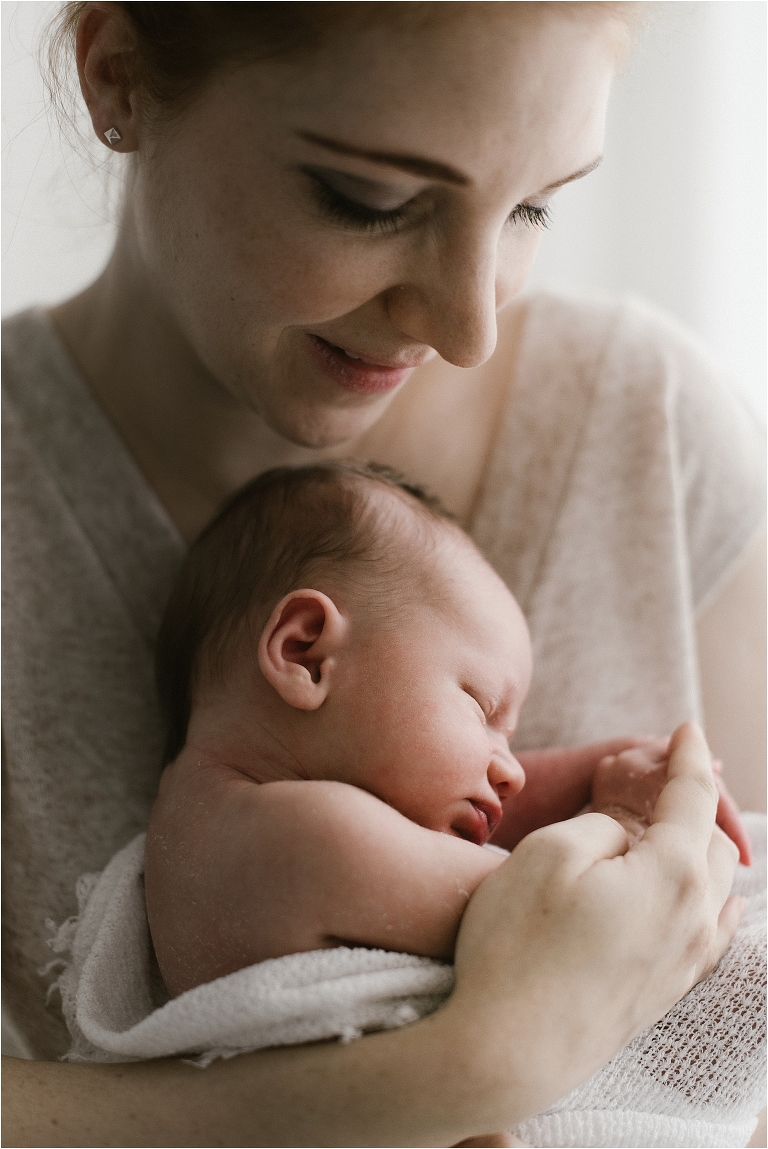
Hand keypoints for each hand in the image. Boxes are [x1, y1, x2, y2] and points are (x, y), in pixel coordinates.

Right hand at [451, 723, 742, 1119]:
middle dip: (696, 805)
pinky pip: (710, 934)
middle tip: (668, 779)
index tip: (687, 728)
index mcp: (673, 874)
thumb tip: (624, 838)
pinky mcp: (663, 995)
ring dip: (702, 853)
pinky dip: (708, 901)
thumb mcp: (550, 853)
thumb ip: (602, 828)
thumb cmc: (517, 943)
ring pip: (718, 891)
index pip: (693, 799)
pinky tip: (700, 901)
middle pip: (715, 845)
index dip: (689, 757)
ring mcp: (682, 964)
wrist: (505, 1051)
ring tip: (677, 832)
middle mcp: (693, 920)